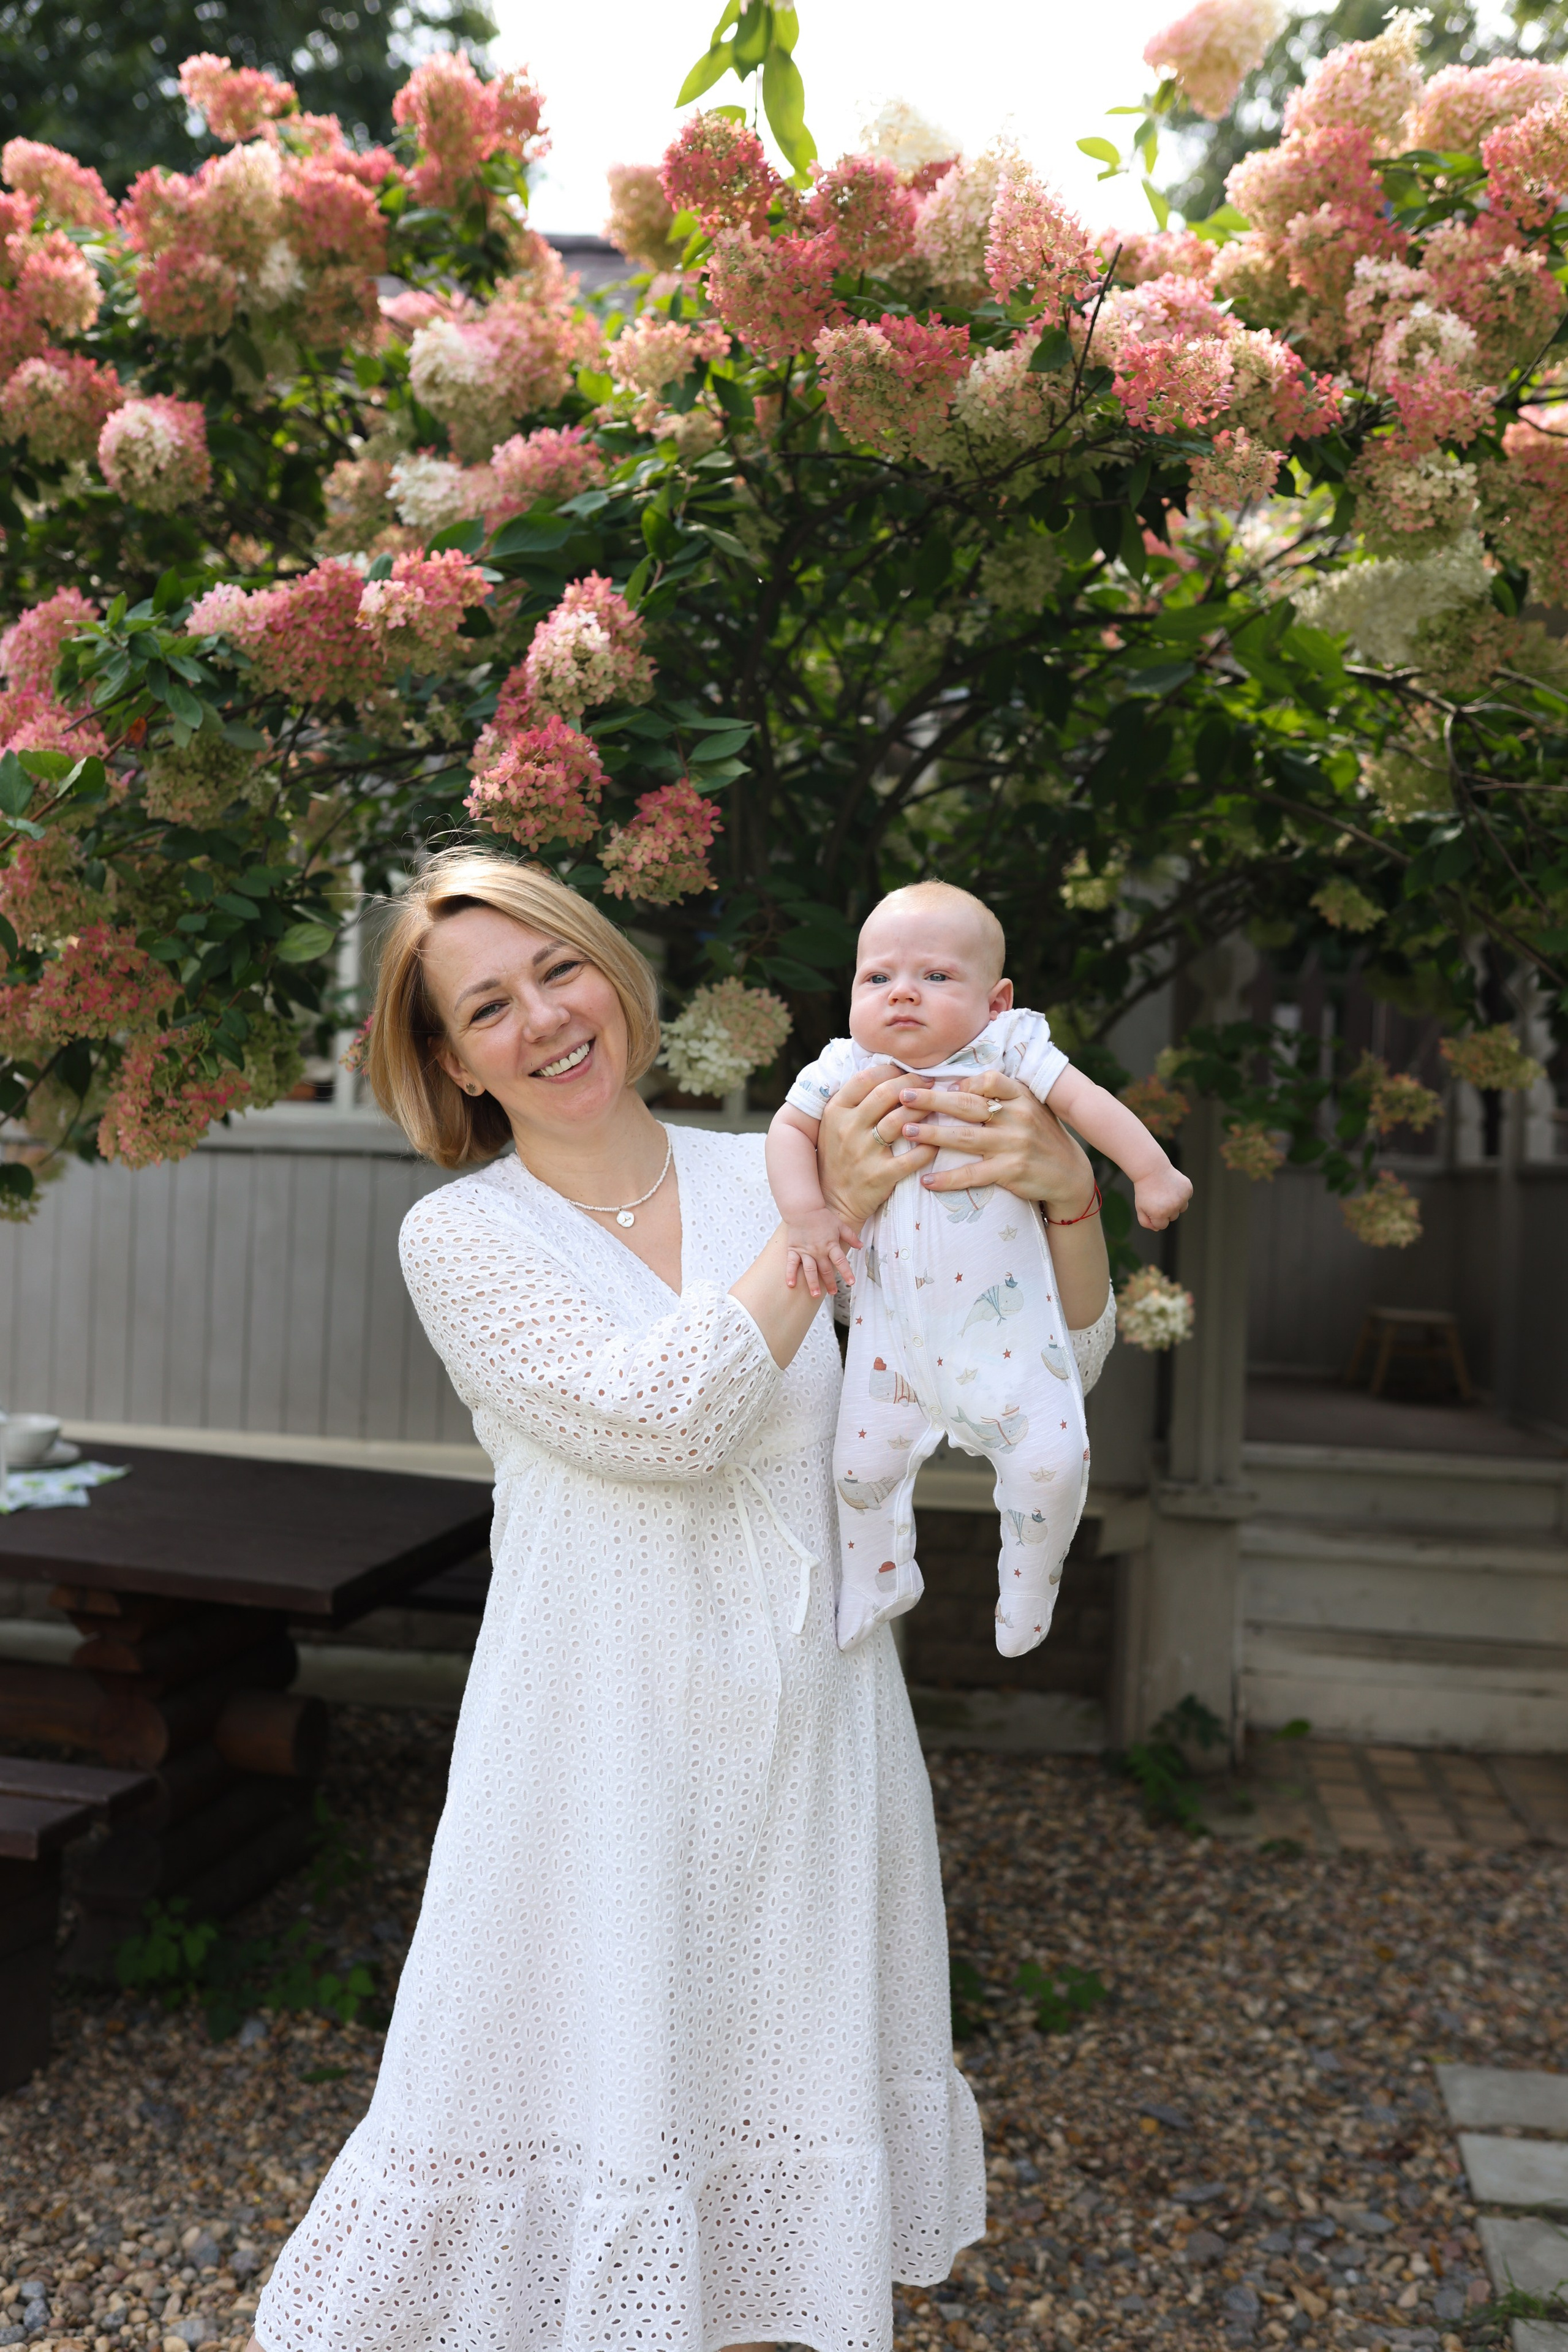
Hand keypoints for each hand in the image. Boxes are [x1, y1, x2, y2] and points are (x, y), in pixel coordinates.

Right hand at [785, 1211, 856, 1298]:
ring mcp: (805, 1251)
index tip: (851, 1283)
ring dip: (813, 1284)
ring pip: (810, 1271)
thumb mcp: (840, 1225)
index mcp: (831, 1245)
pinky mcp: (793, 1249)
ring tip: (815, 1295)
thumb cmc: (822, 1216)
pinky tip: (791, 1285)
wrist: (803, 1209)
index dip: (847, 1273)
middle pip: (826, 1270)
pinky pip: (791, 1264)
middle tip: (833, 1293)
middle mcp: (818, 1251)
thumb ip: (851, 1236)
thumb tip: (861, 1246)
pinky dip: (790, 1274)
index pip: (841, 1262)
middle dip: (830, 1283)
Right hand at [818, 1061, 936, 1233]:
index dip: (891, 1070)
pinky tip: (937, 1142)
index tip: (908, 1070)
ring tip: (936, 1107)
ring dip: (923, 1110)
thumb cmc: (838, 1158)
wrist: (832, 1202)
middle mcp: (847, 1129)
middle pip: (885, 1094)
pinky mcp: (880, 1176)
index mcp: (836, 1112)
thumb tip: (886, 1074)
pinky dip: (929, 1147)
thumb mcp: (834, 1125)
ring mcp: (863, 1153)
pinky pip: (912, 1157)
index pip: (865, 1079)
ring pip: (900, 1120)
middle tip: (929, 1084)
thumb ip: (854, 1101)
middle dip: (912, 1084)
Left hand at [891, 1070, 1093, 1214]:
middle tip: (902, 1095)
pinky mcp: (1011, 1171)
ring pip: (964, 1137)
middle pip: (967, 1105)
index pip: (990, 1080)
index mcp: (1021, 1097)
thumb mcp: (1028, 1107)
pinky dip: (948, 1179)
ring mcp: (1014, 1144)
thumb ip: (1001, 1095)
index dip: (963, 1081)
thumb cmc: (1040, 1136)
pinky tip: (927, 1181)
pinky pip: (972, 1175)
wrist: (1069, 1174)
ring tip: (905, 1132)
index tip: (937, 1082)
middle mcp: (1018, 1117)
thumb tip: (957, 1084)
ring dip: (931, 1135)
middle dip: (931, 1100)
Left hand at [1134, 1163, 1193, 1230]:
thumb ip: (1145, 1222)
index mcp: (1160, 1214)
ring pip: (1182, 1208)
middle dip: (1165, 1210)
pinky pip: (1186, 1198)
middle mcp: (1173, 1207)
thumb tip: (1157, 1229)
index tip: (1151, 1207)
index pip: (1162, 1225)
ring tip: (1166, 1192)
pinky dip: (1181, 1194)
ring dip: (1175, 1203)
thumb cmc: (1144, 1190)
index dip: (1155, 1217)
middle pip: (1172, 1217)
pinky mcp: (1188, 1190)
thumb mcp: (1140, 1207)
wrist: (1152, 1169)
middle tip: (1158, 1198)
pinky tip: (1172, 1187)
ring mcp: (1182, 1198)